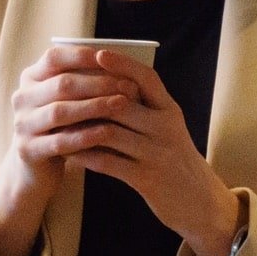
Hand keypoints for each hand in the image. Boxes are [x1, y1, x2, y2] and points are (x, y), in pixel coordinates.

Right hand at [0, 44, 143, 255]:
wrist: (36, 167)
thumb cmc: (64, 126)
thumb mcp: (71, 101)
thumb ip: (87, 83)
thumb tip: (127, 69)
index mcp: (31, 78)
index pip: (54, 58)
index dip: (84, 56)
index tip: (115, 59)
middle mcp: (22, 98)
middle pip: (62, 84)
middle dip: (99, 83)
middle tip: (130, 86)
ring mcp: (22, 124)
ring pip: (60, 112)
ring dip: (94, 107)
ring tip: (122, 105)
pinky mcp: (27, 150)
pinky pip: (59, 141)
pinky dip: (84, 136)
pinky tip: (107, 132)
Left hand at [61, 49, 242, 255]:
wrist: (199, 201)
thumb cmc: (174, 159)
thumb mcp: (168, 128)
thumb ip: (144, 108)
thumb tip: (107, 83)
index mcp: (171, 111)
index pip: (147, 79)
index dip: (123, 64)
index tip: (98, 54)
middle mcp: (167, 129)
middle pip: (121, 104)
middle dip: (88, 99)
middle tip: (60, 95)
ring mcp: (158, 154)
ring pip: (109, 133)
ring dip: (79, 129)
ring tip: (58, 125)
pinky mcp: (147, 179)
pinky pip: (108, 162)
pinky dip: (85, 156)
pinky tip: (70, 154)